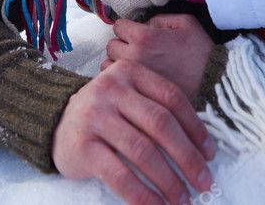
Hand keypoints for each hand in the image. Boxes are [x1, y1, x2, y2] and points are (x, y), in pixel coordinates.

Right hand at [52, 59, 215, 204]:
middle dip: (188, 157)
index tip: (210, 155)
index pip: (172, 98)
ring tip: (183, 199)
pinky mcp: (84, 146)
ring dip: (169, 181)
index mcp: (129, 72)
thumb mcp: (127, 98)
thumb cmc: (104, 114)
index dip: (196, 128)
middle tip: (204, 182)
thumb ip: (156, 109)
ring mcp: (96, 116)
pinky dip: (143, 195)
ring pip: (143, 151)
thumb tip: (200, 149)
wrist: (54, 123)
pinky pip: (120, 175)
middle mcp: (112, 89)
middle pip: (161, 124)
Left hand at [102, 15, 215, 99]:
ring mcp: (134, 79)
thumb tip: (143, 25)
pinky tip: (137, 81)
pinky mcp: (138, 95)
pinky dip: (123, 82)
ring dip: (118, 65)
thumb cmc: (202, 51)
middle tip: (138, 51)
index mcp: (144, 37)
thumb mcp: (185, 23)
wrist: (215, 82)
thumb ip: (159, 19)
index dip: (127, 28)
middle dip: (122, 46)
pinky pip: (119, 86)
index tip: (137, 34)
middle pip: (110, 47)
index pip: (118, 26)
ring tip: (137, 67)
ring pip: (109, 67)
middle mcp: (134, 57)